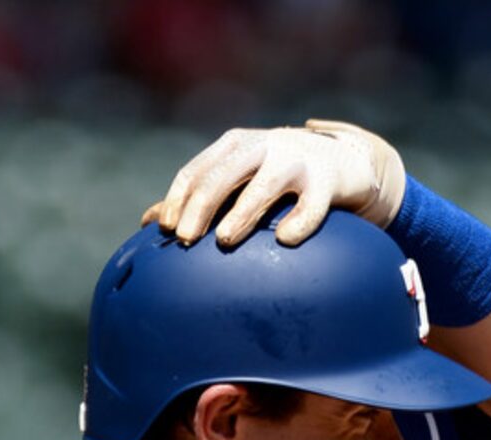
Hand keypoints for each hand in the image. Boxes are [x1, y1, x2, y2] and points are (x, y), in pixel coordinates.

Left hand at [142, 120, 404, 248]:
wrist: (343, 164)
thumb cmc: (280, 179)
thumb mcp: (239, 180)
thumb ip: (199, 199)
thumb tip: (147, 221)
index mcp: (236, 146)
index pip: (199, 169)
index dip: (179, 198)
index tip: (165, 229)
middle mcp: (263, 147)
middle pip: (224, 174)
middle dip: (201, 205)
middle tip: (184, 239)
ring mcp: (296, 160)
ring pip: (265, 184)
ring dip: (243, 212)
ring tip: (224, 240)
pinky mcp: (327, 181)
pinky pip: (313, 205)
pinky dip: (300, 220)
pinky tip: (285, 241)